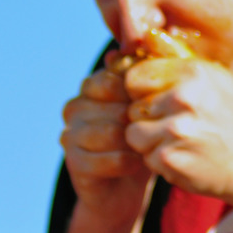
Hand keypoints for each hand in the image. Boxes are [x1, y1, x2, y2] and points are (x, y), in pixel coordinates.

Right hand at [61, 65, 153, 230]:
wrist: (126, 189)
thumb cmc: (145, 140)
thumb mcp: (152, 108)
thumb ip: (152, 78)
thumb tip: (147, 43)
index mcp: (94, 86)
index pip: (118, 77)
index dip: (143, 95)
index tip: (161, 107)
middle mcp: (77, 105)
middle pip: (115, 104)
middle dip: (140, 121)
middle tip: (155, 132)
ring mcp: (71, 133)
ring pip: (112, 131)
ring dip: (137, 144)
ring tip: (147, 148)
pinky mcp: (73, 162)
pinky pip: (110, 158)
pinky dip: (130, 164)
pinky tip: (137, 165)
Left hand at [122, 57, 232, 198]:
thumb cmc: (229, 117)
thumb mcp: (213, 77)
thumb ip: (177, 56)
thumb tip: (147, 35)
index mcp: (193, 73)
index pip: (135, 76)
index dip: (142, 91)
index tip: (158, 100)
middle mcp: (184, 98)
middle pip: (132, 107)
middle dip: (147, 118)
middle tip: (175, 125)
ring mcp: (176, 130)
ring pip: (133, 134)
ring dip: (150, 141)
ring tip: (177, 141)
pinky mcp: (170, 158)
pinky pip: (145, 157)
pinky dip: (160, 161)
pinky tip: (183, 156)